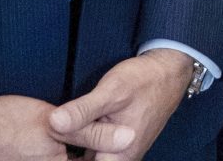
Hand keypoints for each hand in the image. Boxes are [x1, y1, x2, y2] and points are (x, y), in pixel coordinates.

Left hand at [48, 50, 193, 158]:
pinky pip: (96, 149)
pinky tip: (76, 127)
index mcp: (119, 155)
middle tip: (55, 132)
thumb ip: (82, 110)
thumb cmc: (144, 80)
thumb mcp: (111, 91)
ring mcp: (120, 151)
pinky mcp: (118, 142)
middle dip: (70, 149)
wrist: (169, 70)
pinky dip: (84, 140)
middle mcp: (121, 159)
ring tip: (65, 128)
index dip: (66, 157)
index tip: (53, 141)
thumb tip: (53, 123)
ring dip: (76, 145)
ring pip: (89, 156)